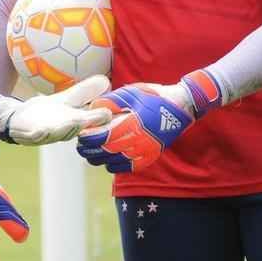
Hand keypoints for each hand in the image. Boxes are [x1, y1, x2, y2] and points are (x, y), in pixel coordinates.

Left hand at [0, 74, 113, 144]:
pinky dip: (39, 135)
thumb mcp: (68, 99)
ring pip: (58, 134)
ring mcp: (47, 134)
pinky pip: (36, 137)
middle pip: (75, 128)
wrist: (20, 119)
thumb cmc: (48, 112)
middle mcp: (63, 130)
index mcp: (74, 121)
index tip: (109, 112)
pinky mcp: (31, 135)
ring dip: (65, 129)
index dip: (99, 119)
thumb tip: (106, 80)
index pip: (90, 120)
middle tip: (90, 117)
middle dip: (82, 123)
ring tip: (73, 121)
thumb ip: (85, 91)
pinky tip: (41, 130)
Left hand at [76, 69, 222, 172]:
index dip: (89, 139)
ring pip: (114, 163)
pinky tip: (108, 159)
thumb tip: (92, 108)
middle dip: (90, 151)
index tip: (80, 136)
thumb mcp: (131, 93)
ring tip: (90, 153)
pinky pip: (127, 167)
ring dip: (99, 160)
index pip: (103, 138)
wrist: (181, 107)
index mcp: (133, 125)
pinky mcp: (149, 157)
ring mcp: (144, 152)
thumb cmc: (154, 97)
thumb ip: (111, 101)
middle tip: (81, 147)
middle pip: (106, 153)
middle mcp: (138, 142)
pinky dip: (114, 165)